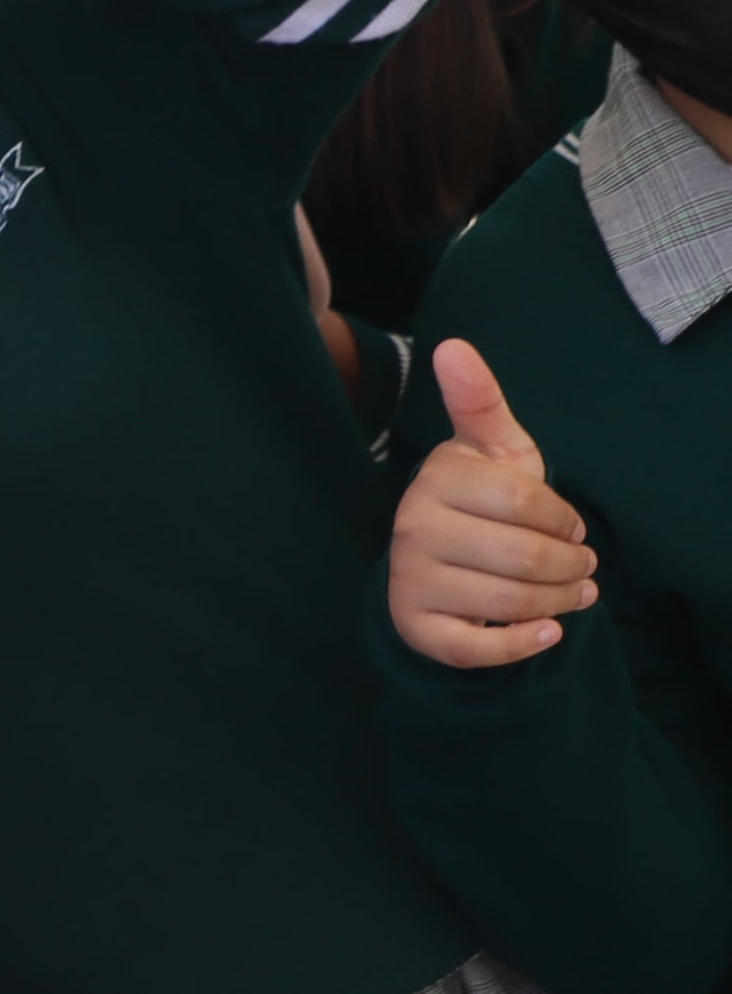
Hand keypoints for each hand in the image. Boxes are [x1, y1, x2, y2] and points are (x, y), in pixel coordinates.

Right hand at [390, 341, 598, 669]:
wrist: (439, 565)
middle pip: (523, 557)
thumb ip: (479, 400)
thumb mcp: (491, 451)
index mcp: (436, 480)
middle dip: (571, 567)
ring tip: (574, 594)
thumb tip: (453, 345)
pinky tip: (546, 632)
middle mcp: (412, 529)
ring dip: (560, 604)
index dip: (563, 518)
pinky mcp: (415, 627)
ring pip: (508, 603)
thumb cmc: (481, 501)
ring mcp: (410, 580)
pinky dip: (524, 645)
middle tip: (583, 567)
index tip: (571, 526)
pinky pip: (478, 648)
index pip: (523, 501)